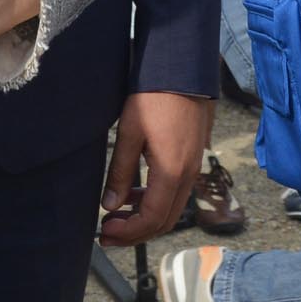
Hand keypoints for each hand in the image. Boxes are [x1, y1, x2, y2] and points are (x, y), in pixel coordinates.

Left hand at [98, 91, 212, 246]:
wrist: (183, 68)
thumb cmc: (154, 96)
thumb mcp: (129, 133)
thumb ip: (121, 172)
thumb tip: (110, 205)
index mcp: (172, 171)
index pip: (152, 219)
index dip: (128, 232)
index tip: (106, 232)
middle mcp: (188, 175)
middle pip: (165, 221)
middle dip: (136, 232)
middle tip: (108, 233)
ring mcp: (194, 166)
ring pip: (172, 208)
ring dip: (146, 217)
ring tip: (117, 215)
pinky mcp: (194, 157)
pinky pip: (177, 192)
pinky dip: (156, 201)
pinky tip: (136, 193)